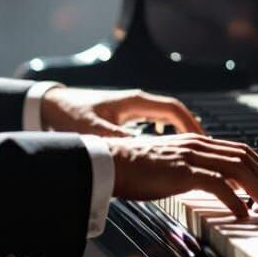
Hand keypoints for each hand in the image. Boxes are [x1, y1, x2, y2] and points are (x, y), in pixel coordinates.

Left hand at [39, 86, 203, 137]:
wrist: (48, 105)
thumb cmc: (69, 114)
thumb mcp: (96, 131)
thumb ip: (118, 141)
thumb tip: (140, 154)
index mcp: (133, 101)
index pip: (173, 109)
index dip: (191, 125)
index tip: (204, 142)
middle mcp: (135, 102)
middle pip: (174, 113)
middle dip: (192, 130)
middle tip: (208, 151)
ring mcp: (129, 108)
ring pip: (165, 118)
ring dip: (180, 132)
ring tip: (195, 152)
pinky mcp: (122, 115)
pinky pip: (153, 122)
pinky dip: (165, 133)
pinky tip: (167, 149)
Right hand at [105, 133, 257, 215]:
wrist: (107, 162)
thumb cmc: (132, 168)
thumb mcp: (169, 165)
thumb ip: (192, 170)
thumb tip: (218, 187)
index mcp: (193, 141)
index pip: (238, 149)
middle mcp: (195, 143)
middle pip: (244, 156)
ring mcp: (189, 156)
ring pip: (237, 168)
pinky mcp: (181, 171)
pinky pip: (218, 184)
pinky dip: (235, 200)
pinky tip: (242, 214)